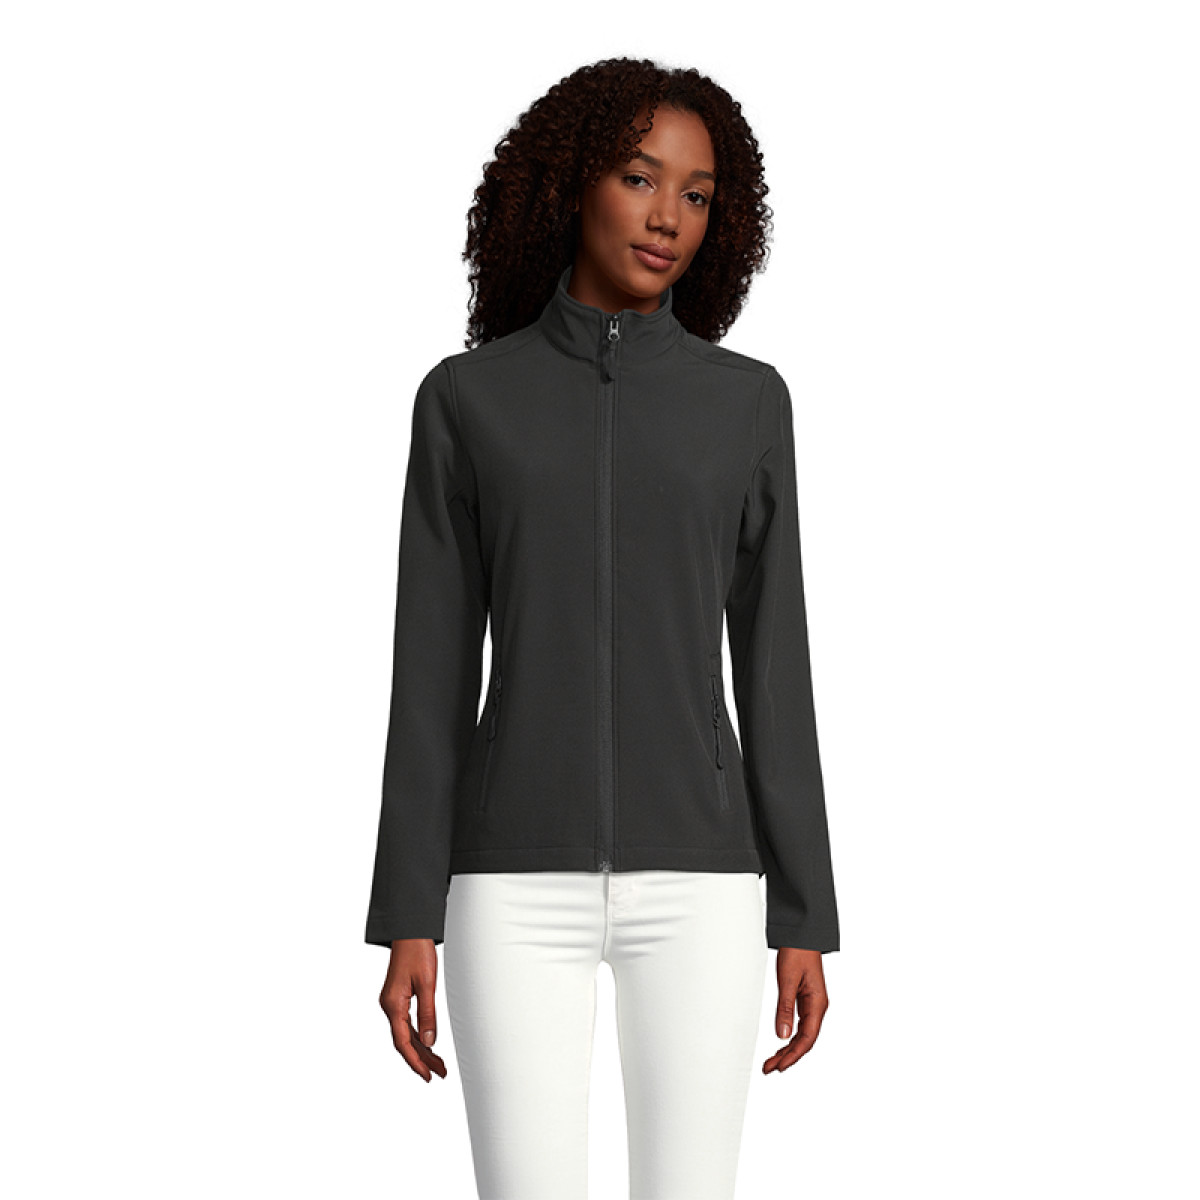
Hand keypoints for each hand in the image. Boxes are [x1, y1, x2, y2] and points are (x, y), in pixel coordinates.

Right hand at [378, 938, 447, 1081]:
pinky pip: (406, 1024)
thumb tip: (429, 1042)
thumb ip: (428, 1014)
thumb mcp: (427, 984)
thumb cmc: (417, 952)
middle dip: (421, 1059)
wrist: (410, 931)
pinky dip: (417, 1036)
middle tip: (439, 1073)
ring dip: (421, 1049)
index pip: (402, 1042)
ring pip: (405, 1034)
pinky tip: (428, 1044)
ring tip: (438, 1064)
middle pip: (403, 1041)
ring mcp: (391, 1003)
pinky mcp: (397, 998)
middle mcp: (389, 1006)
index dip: (415, 1062)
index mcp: (393, 1005)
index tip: (427, 1076)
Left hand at [762, 947, 828, 1073]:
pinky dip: (790, 1036)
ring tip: (772, 1061)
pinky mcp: (805, 999)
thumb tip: (783, 1035)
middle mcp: (818, 1007)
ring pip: (802, 1034)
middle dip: (788, 1056)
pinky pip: (799, 1024)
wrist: (802, 935)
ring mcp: (812, 1004)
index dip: (794, 1054)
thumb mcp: (788, 980)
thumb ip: (785, 1008)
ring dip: (788, 1048)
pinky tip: (781, 1043)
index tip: (780, 1066)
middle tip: (769, 1068)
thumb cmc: (797, 953)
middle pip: (805, 1040)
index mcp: (818, 1004)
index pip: (807, 1038)